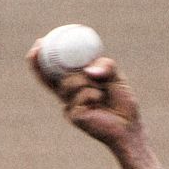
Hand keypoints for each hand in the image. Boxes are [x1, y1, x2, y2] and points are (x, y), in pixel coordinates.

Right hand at [27, 44, 160, 168]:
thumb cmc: (122, 101)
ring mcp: (69, 106)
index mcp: (75, 84)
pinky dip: (93, 94)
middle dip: (42, 62)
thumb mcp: (116, 76)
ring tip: (101, 89)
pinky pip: (80, 96)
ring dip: (87, 81)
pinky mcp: (74, 116)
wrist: (130, 126)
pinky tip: (100, 101)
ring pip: (69, 83)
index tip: (39, 43)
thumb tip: (88, 71)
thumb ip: (105, 66)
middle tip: (40, 45)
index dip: (42, 59)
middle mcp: (69, 96)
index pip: (54, 71)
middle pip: (51, 76)